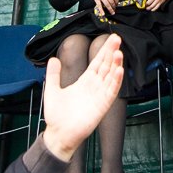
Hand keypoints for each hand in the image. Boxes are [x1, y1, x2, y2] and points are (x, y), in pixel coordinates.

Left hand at [41, 36, 123, 160]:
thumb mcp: (52, 90)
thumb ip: (53, 74)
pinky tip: (120, 70)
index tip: (111, 39)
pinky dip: (116, 81)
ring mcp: (99, 95)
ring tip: (119, 52)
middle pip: (106, 66)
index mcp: (85, 81)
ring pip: (111, 77)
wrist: (58, 135)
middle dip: (111, 52)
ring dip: (116, 65)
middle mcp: (94, 86)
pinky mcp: (102, 106)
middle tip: (117, 38)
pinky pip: (112, 91)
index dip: (104, 51)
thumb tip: (53, 58)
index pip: (97, 62)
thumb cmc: (56, 116)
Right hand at [85, 0, 117, 15]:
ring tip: (112, 13)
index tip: (117, 5)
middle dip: (114, 7)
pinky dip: (102, 10)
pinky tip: (103, 14)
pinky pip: (100, 5)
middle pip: (112, 2)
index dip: (117, 2)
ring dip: (110, 9)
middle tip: (115, 10)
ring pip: (107, 4)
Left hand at [142, 0, 170, 11]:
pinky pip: (155, 8)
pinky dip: (152, 9)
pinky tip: (151, 9)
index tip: (138, 1)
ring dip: (148, 8)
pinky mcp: (160, 3)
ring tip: (147, 8)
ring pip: (151, 6)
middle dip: (145, 5)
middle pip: (148, 3)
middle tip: (144, 6)